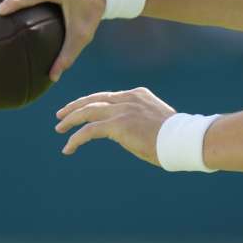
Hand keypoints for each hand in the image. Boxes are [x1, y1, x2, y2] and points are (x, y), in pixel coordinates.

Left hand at [54, 87, 174, 164]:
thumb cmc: (175, 136)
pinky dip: (75, 139)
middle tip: (61, 114)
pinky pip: (89, 131)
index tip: (82, 110)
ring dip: (70, 120)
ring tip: (59, 128)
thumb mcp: (155, 120)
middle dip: (75, 106)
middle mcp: (127, 98)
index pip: (108, 97)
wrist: (182, 139)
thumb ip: (140, 120)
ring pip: (87, 112)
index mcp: (138, 94)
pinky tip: (68, 148)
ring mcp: (122, 110)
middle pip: (94, 100)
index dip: (92, 103)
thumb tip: (130, 132)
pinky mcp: (117, 125)